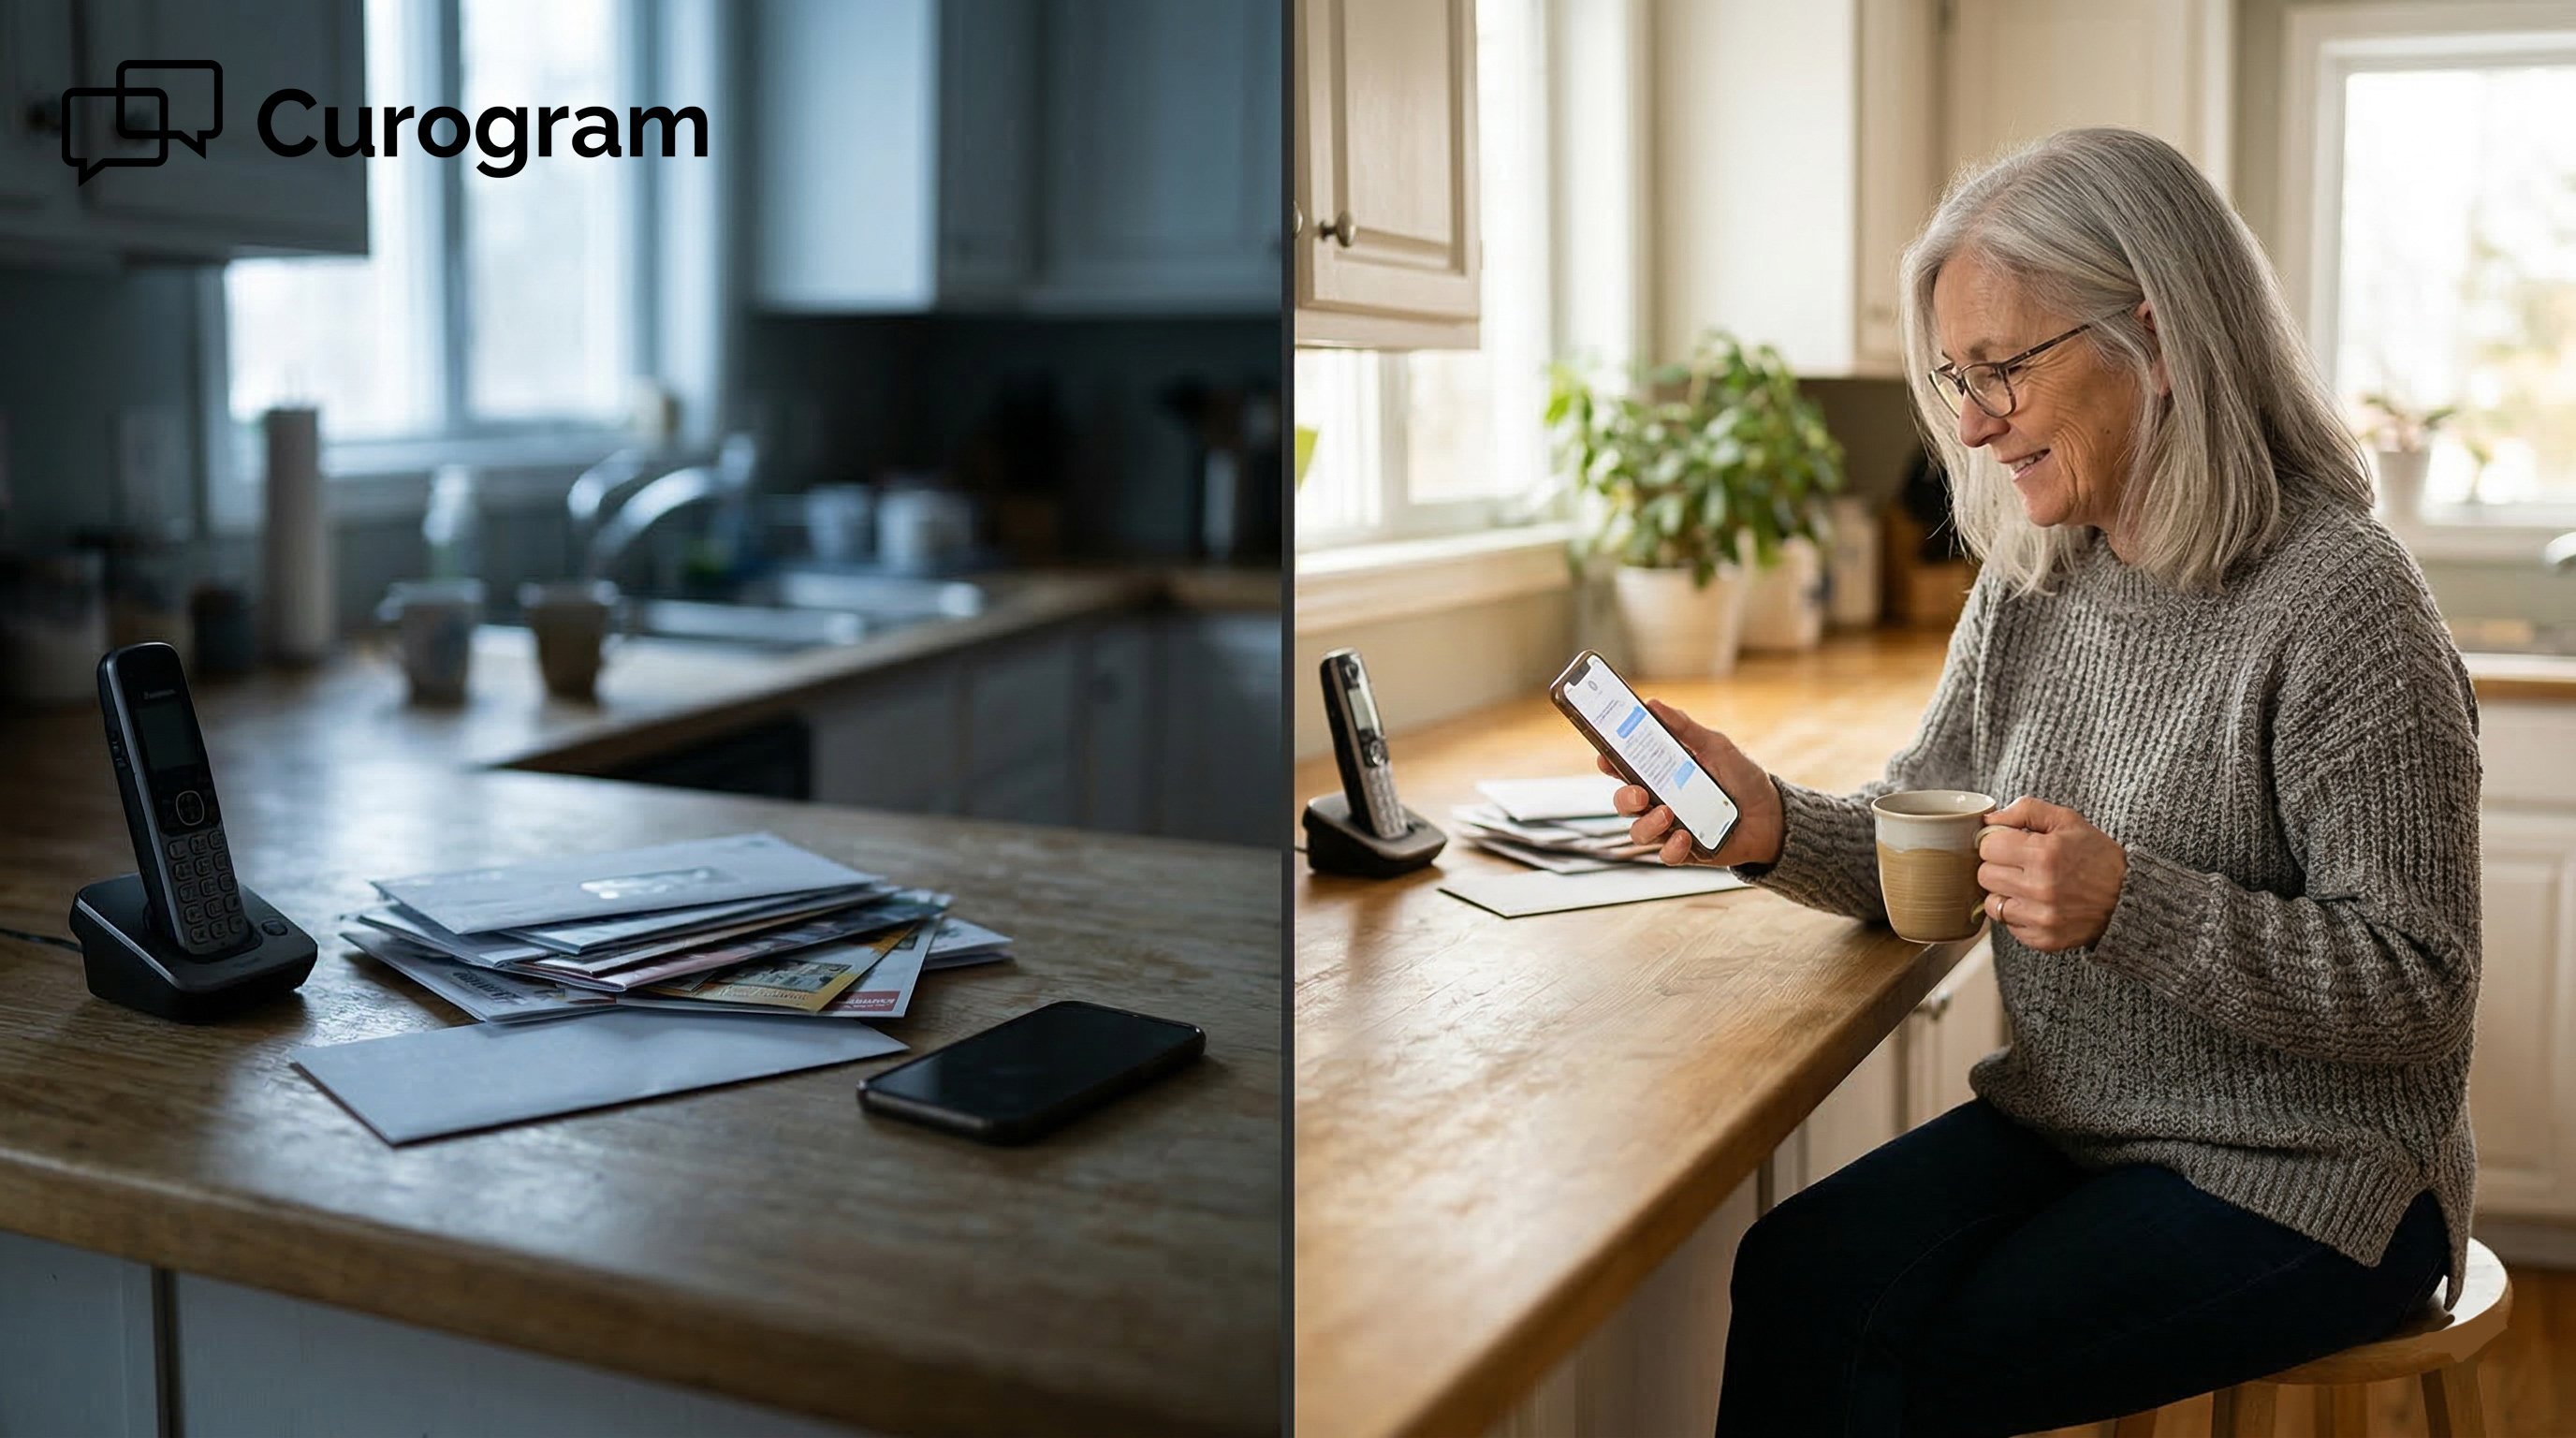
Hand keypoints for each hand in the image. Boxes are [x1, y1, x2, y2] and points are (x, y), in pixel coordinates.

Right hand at [1598, 699, 1784, 867]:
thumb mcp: (1715, 746)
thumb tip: (1654, 704)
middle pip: (1624, 802)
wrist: (1772, 815)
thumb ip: (1685, 728)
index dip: (1609, 763)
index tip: (1605, 757)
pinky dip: (1672, 847)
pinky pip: (1666, 854)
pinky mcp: (1686, 851)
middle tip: (1638, 793)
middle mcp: (1660, 800)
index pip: (1625, 768)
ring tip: (1667, 814)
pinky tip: (1685, 837)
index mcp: (1662, 773)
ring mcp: (1671, 827)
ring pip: (1638, 831)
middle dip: (1624, 798)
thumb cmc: (1742, 777)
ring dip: (1647, 824)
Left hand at [1975, 797, 2127, 950]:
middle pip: (1985, 874)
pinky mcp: (2043, 939)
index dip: (1997, 842)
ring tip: (2027, 885)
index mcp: (2044, 854)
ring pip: (1992, 902)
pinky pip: (2008, 926)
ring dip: (2004, 892)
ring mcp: (2041, 917)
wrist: (2129, 898)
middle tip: (2019, 864)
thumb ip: (2025, 810)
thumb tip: (1988, 820)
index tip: (2010, 844)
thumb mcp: (2067, 821)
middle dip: (1997, 866)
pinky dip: (2017, 915)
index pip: (1988, 846)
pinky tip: (2037, 904)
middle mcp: (2040, 888)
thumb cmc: (2096, 855)